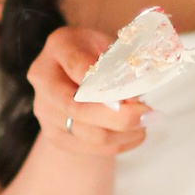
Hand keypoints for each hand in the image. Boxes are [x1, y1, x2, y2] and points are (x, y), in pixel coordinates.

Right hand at [28, 27, 148, 156]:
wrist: (75, 73)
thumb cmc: (98, 54)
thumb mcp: (111, 44)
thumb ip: (121, 66)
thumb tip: (133, 99)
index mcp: (59, 46)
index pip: (79, 66)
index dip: (104, 85)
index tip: (132, 97)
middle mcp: (44, 79)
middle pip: (79, 108)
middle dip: (120, 117)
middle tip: (150, 114)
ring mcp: (45, 110)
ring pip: (90, 134)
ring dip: (125, 132)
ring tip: (147, 121)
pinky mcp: (55, 135)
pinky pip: (93, 149)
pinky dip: (120, 143)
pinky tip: (136, 133)